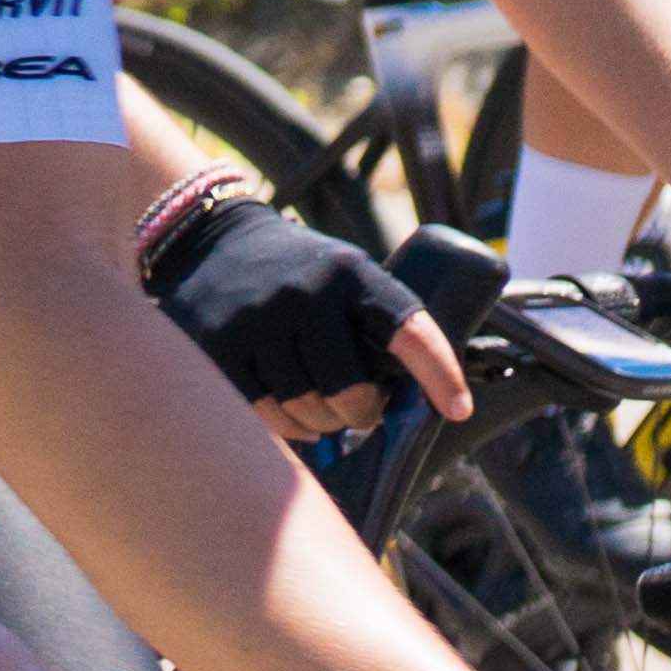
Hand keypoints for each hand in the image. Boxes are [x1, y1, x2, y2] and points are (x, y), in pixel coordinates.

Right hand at [141, 181, 464, 452]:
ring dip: (324, 424)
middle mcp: (304, 294)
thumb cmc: (302, 276)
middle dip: (363, 413)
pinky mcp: (215, 345)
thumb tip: (423, 401)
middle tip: (363, 413)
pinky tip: (296, 421)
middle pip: (349, 388)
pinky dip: (287, 428)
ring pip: (305, 407)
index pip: (409, 332)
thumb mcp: (346, 277)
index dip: (440, 375)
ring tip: (326, 417)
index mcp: (353, 275)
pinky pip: (262, 411)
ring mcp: (256, 320)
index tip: (458, 410)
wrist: (212, 242)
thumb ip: (375, 324)